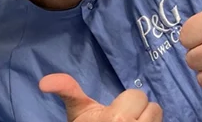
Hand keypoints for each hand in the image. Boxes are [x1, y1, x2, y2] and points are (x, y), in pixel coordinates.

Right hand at [40, 73, 161, 121]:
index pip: (139, 96)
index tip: (114, 113)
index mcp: (115, 119)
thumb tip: (43, 82)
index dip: (127, 103)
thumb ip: (67, 90)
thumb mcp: (76, 112)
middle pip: (154, 108)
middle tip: (125, 121)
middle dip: (140, 113)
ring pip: (158, 119)